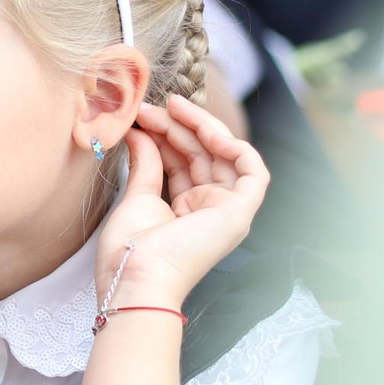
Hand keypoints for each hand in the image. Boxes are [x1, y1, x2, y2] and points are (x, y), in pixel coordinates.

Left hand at [94, 96, 269, 309]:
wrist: (135, 278)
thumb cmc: (130, 251)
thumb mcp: (137, 197)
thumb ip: (146, 163)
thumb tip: (140, 132)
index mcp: (186, 212)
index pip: (185, 162)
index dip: (167, 135)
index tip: (143, 116)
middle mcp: (209, 211)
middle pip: (204, 156)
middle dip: (179, 127)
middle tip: (152, 106)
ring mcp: (226, 213)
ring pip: (225, 156)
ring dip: (200, 128)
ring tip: (170, 108)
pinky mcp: (239, 214)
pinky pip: (253, 172)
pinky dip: (237, 147)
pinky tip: (208, 132)